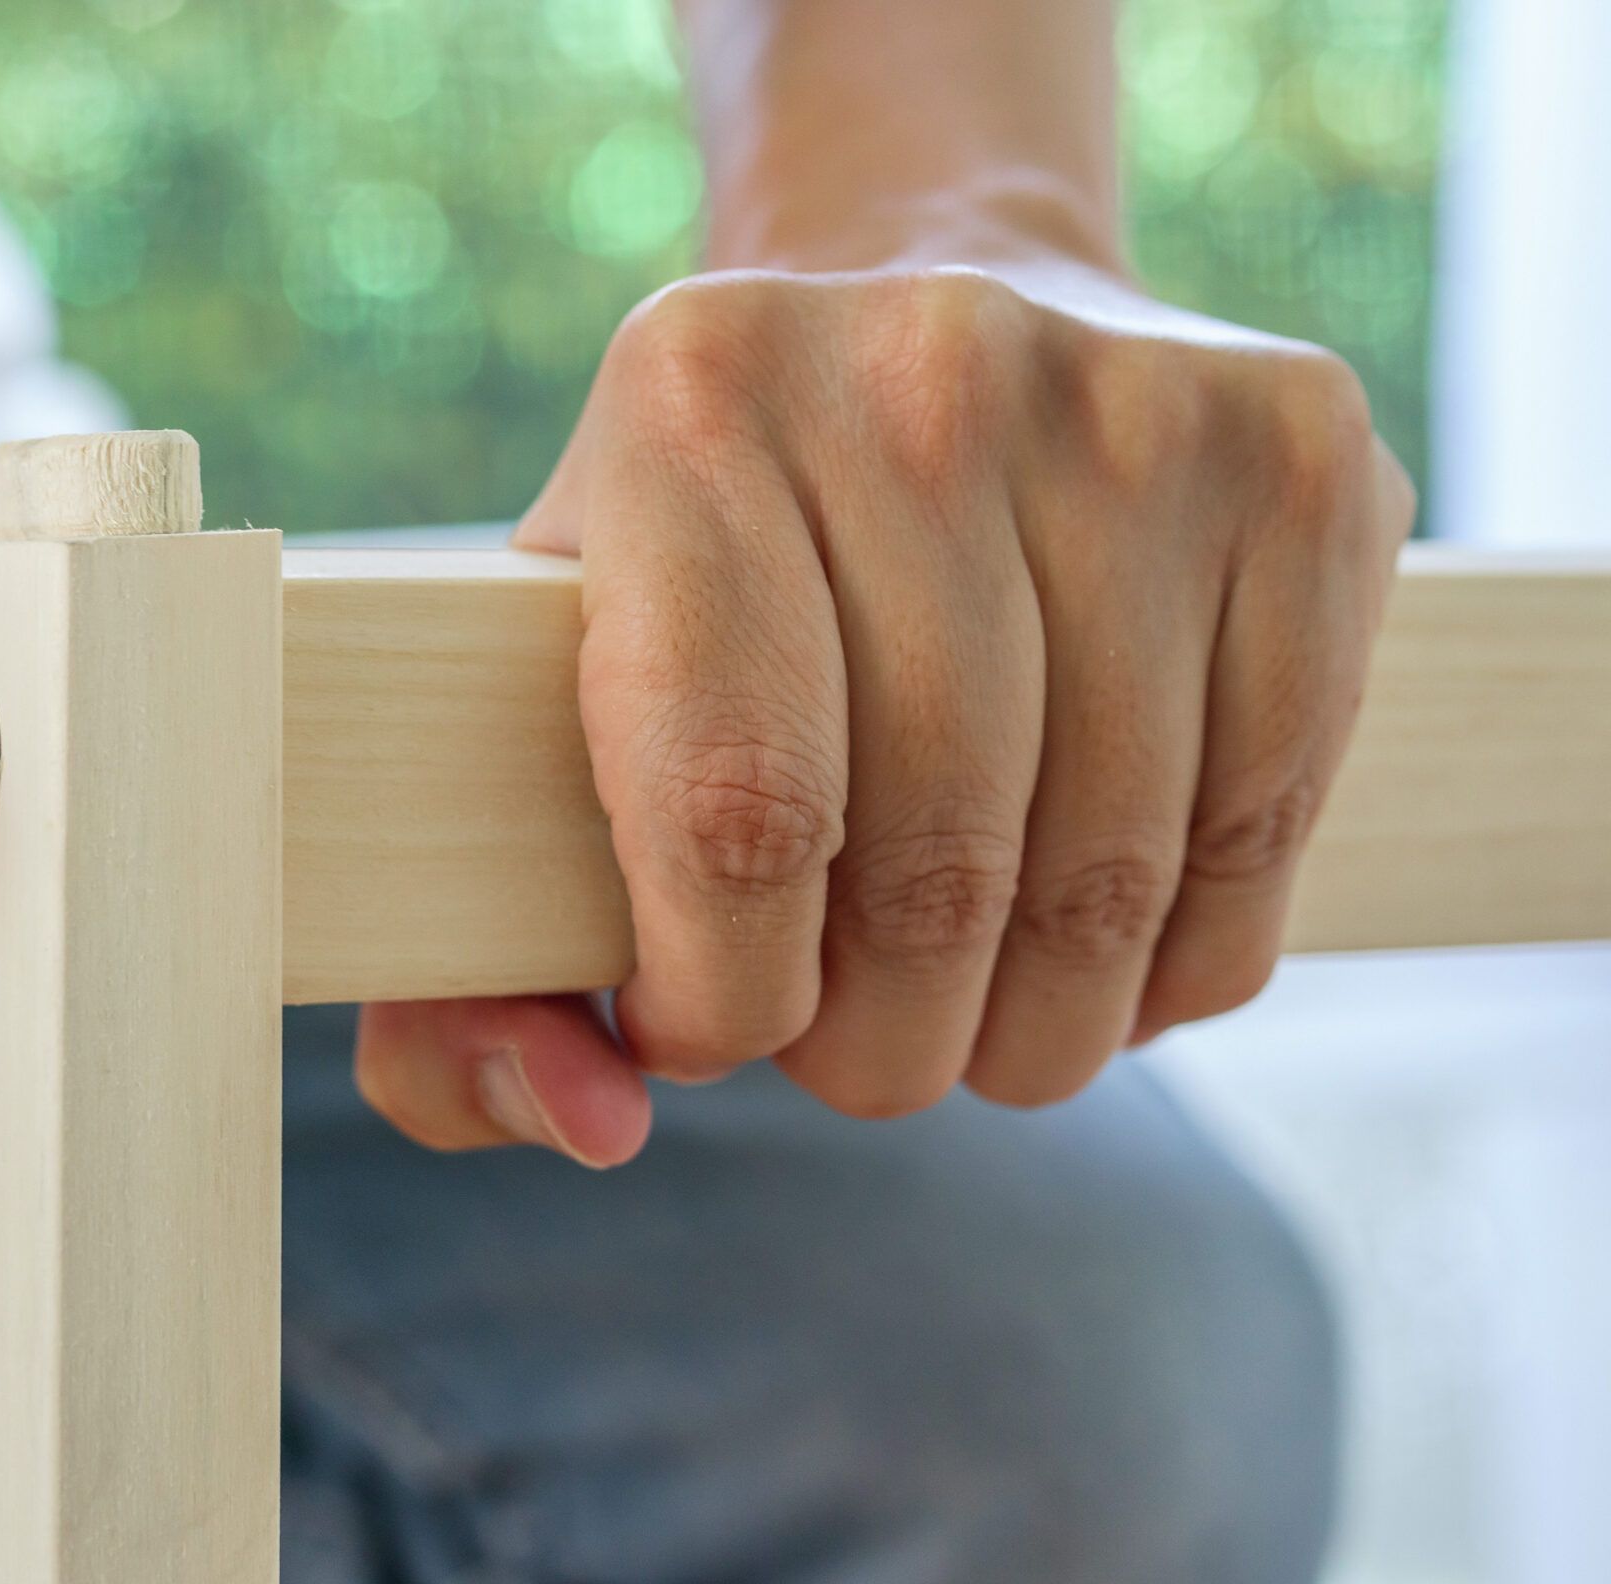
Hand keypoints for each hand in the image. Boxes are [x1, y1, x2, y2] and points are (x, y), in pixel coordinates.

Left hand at [356, 262, 1413, 1161]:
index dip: (727, 996)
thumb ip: (475, 947)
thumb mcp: (532, 686)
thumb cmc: (702, 550)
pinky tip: (1110, 957)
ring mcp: (1136, 406)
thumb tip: (595, 1120)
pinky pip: (1260, 819)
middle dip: (884, 1045)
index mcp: (691, 410)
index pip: (735, 809)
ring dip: (1036, 1027)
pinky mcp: (1297, 459)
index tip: (702, 1029)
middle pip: (935, 865)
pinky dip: (1182, 957)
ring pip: (1110, 873)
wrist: (924, 273)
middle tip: (852, 1050)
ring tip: (972, 1019)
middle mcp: (923, 374)